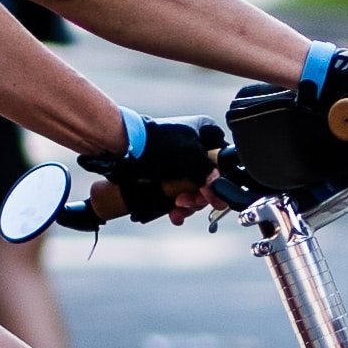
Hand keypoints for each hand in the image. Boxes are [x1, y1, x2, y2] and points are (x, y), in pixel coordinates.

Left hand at [91, 112, 223, 219]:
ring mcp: (181, 162)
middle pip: (209, 180)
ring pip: (194, 190)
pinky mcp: (168, 174)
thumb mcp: (191, 158)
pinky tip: (174, 213)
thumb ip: (211, 177)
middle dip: (198, 197)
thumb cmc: (155, 145)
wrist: (123, 150)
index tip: (210, 196)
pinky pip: (180, 194)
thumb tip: (221, 197)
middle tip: (186, 201)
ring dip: (187, 204)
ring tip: (176, 208)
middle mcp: (195, 147)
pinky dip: (177, 206)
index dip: (219, 183)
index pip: (224, 162)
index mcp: (206, 134)